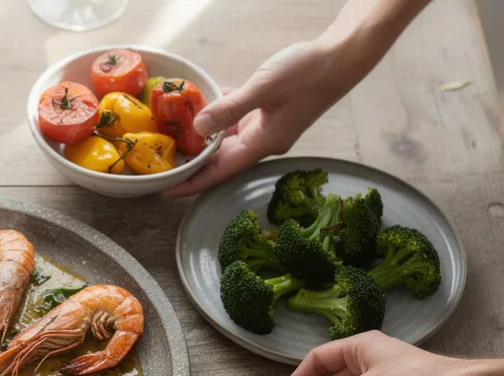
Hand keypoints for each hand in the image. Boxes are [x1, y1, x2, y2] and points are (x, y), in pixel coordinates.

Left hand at [161, 39, 351, 197]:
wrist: (342, 57)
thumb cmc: (310, 72)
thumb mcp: (265, 87)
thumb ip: (230, 109)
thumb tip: (198, 127)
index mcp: (263, 143)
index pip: (220, 172)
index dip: (192, 183)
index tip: (166, 192)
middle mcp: (263, 140)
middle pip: (219, 158)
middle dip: (192, 161)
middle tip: (161, 162)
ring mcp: (267, 126)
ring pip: (226, 137)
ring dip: (202, 136)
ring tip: (172, 135)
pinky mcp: (269, 110)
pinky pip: (237, 116)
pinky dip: (219, 111)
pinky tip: (202, 102)